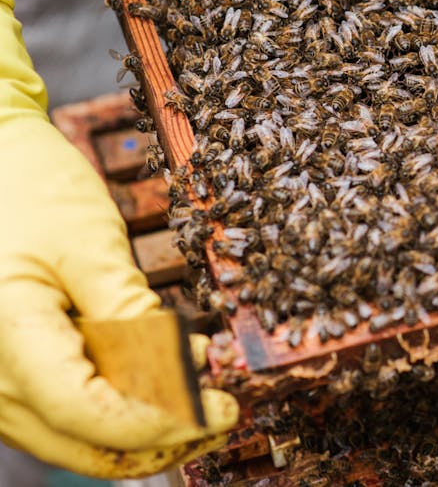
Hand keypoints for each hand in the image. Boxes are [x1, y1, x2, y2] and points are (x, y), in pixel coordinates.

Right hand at [0, 0, 238, 477]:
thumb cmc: (32, 189)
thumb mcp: (90, 243)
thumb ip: (128, 315)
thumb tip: (179, 376)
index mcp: (6, 336)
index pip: (88, 412)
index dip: (160, 423)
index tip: (220, 411)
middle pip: (80, 442)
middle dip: (159, 440)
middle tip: (223, 416)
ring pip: (71, 437)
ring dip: (141, 429)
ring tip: (203, 398)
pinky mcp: (9, 373)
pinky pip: (62, 410)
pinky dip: (115, 407)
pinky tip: (165, 380)